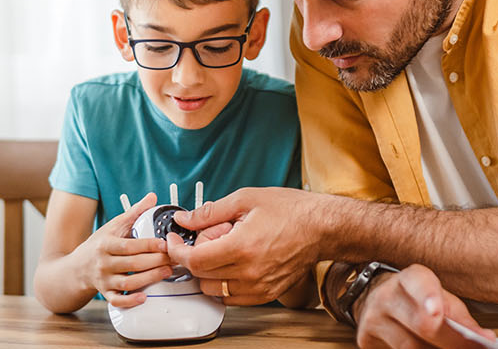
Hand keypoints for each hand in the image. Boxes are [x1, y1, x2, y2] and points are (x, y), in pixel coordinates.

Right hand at [74, 192, 171, 307]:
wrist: (77, 267)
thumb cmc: (99, 245)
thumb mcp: (114, 226)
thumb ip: (134, 213)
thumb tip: (152, 197)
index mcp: (106, 244)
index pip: (130, 245)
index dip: (149, 245)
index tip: (165, 243)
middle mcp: (103, 263)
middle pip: (132, 264)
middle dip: (155, 262)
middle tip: (173, 259)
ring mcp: (104, 280)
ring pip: (128, 283)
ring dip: (149, 279)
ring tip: (166, 272)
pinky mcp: (105, 293)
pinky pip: (117, 300)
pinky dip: (130, 301)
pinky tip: (144, 297)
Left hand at [164, 187, 323, 304]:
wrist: (323, 227)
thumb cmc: (290, 211)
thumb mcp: (245, 199)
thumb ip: (209, 212)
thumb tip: (184, 219)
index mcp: (242, 248)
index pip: (194, 260)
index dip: (177, 250)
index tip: (173, 241)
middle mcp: (250, 273)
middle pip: (201, 276)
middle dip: (192, 257)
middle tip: (203, 238)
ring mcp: (259, 287)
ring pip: (214, 290)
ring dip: (207, 273)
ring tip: (221, 250)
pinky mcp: (267, 294)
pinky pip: (233, 298)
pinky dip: (224, 284)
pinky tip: (231, 264)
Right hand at [355, 264, 496, 348]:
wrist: (377, 302)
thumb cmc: (417, 301)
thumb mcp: (441, 300)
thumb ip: (460, 318)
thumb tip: (485, 339)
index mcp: (409, 280)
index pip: (418, 283)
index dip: (428, 297)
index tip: (436, 313)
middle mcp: (386, 296)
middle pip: (420, 325)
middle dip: (451, 342)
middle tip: (474, 347)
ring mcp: (372, 319)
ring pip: (410, 347)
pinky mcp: (365, 340)